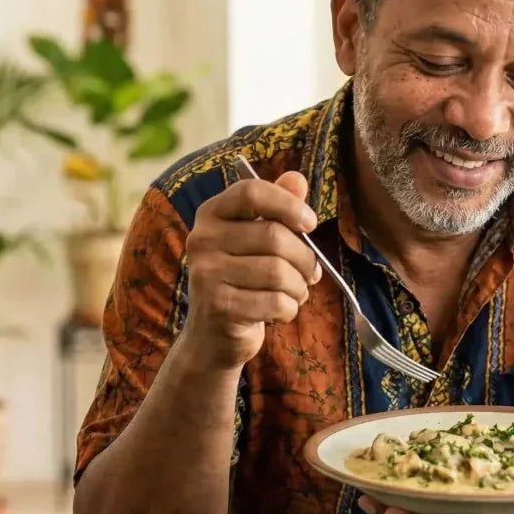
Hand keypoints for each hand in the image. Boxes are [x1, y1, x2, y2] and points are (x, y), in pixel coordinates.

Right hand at [180, 170, 322, 369]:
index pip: (252, 191)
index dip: (288, 204)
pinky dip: (290, 309)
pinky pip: (276, 302)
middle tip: (311, 274)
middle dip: (305, 259)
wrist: (214, 334)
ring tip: (295, 293)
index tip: (310, 224)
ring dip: (299, 287)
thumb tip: (297, 179)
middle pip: (274, 236)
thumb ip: (277, 208)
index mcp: (212, 213)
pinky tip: (280, 312)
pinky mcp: (219, 307)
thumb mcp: (258, 240)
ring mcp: (206, 274)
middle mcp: (202, 239)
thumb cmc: (244, 280)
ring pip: (279, 272)